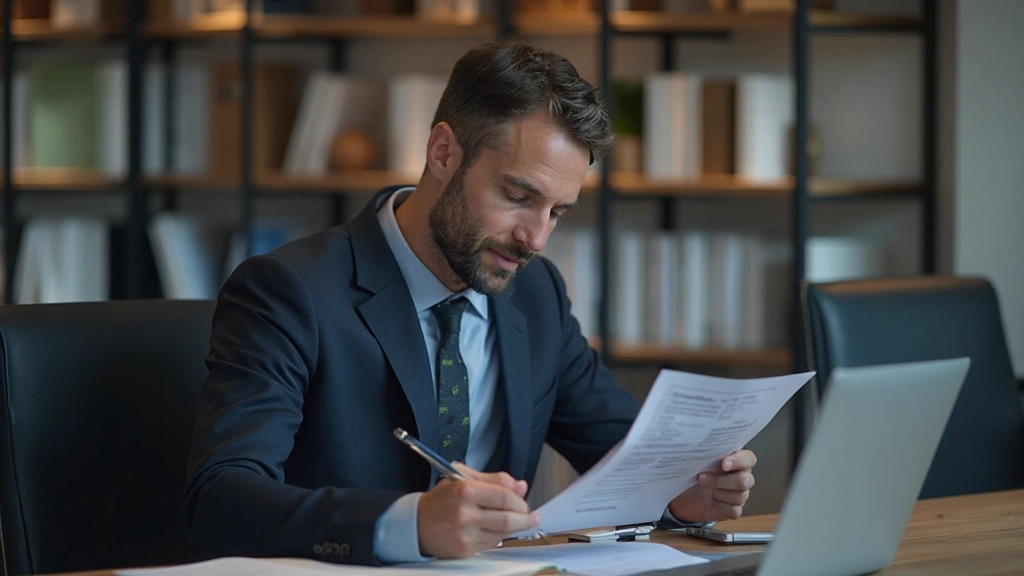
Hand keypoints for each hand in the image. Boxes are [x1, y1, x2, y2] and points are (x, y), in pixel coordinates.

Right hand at [417, 464, 540, 558]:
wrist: (417, 524)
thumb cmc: (441, 500)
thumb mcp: (463, 478)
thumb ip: (494, 480)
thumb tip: (520, 485)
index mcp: (466, 490)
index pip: (505, 496)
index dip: (520, 500)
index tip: (525, 501)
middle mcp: (465, 513)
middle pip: (508, 518)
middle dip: (525, 518)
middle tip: (531, 516)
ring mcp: (465, 533)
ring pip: (503, 532)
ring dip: (515, 527)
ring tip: (519, 521)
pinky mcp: (465, 549)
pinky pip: (492, 543)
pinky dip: (499, 536)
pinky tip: (497, 529)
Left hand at [668, 450, 756, 522]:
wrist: (686, 496)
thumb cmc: (694, 474)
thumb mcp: (697, 462)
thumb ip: (706, 455)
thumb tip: (698, 449)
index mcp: (736, 461)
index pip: (748, 458)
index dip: (738, 461)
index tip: (723, 464)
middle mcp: (742, 477)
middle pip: (745, 481)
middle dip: (721, 481)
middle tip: (701, 477)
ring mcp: (739, 495)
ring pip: (739, 496)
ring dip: (718, 493)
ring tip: (704, 489)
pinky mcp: (734, 510)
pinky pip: (734, 511)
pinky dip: (720, 506)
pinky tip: (710, 501)